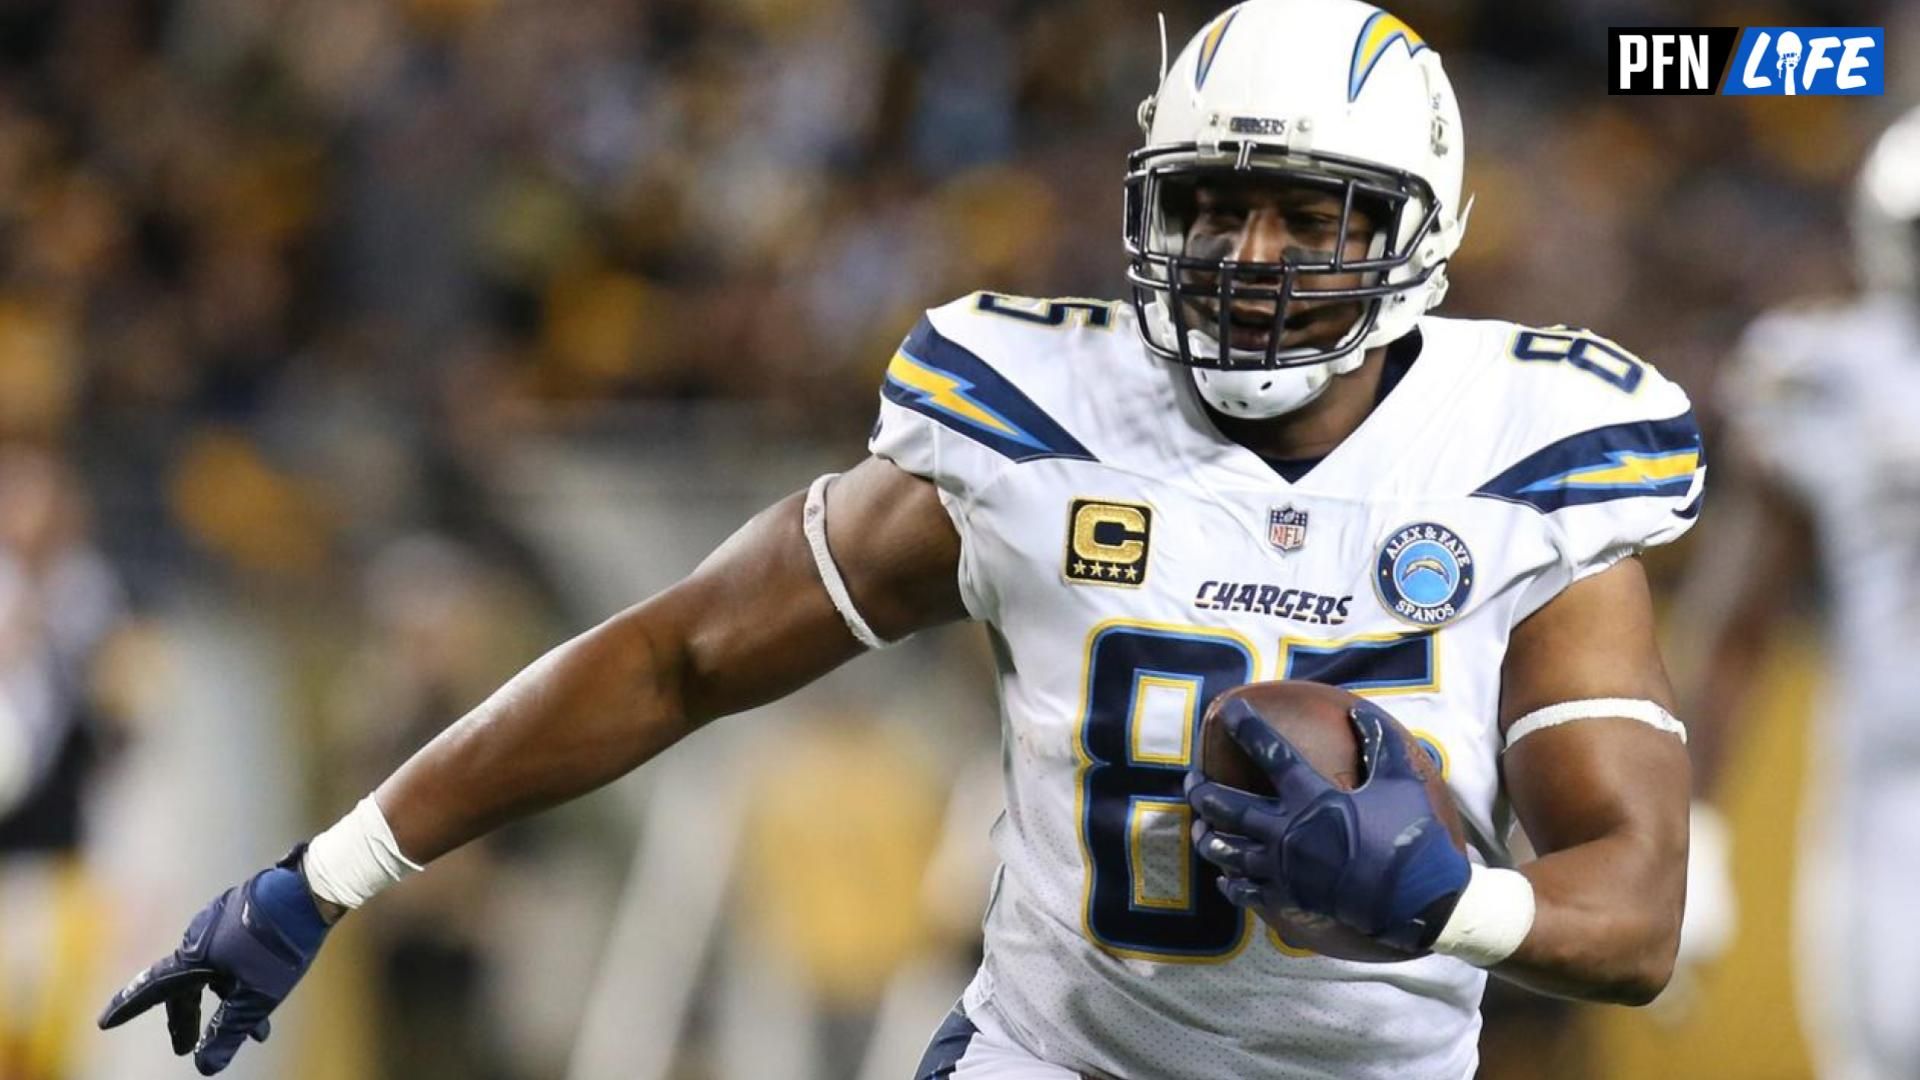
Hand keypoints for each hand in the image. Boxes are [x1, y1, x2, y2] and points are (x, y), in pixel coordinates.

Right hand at [99, 846, 332, 1074]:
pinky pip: (234, 953)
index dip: (129, 1008)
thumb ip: (229, 1032)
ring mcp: (222, 918)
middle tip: (183, 1046)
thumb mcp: (257, 996)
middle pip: (185, 984)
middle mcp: (199, 933)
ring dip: (226, 1001)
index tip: (105, 1022)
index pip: (153, 988)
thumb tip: (205, 1068)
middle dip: (187, 1018)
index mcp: (193, 954)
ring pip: (216, 970)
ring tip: (255, 1033)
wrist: (313, 889)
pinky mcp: (245, 910)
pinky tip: (267, 993)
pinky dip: (243, 979)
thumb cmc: (281, 944)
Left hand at [1186, 698, 1469, 952]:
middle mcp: (1287, 831)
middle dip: (1202, 790)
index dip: (1244, 727)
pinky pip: (1244, 891)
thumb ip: (1379, 743)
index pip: (1269, 752)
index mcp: (1312, 797)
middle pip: (1225, 806)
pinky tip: (1225, 878)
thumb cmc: (1411, 837)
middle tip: (1192, 780)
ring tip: (1198, 828)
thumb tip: (1358, 712)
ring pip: (1225, 850)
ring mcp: (1282, 868)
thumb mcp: (1401, 781)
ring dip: (1207, 837)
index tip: (1226, 710)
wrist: (1418, 902)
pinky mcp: (1287, 897)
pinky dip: (1229, 883)